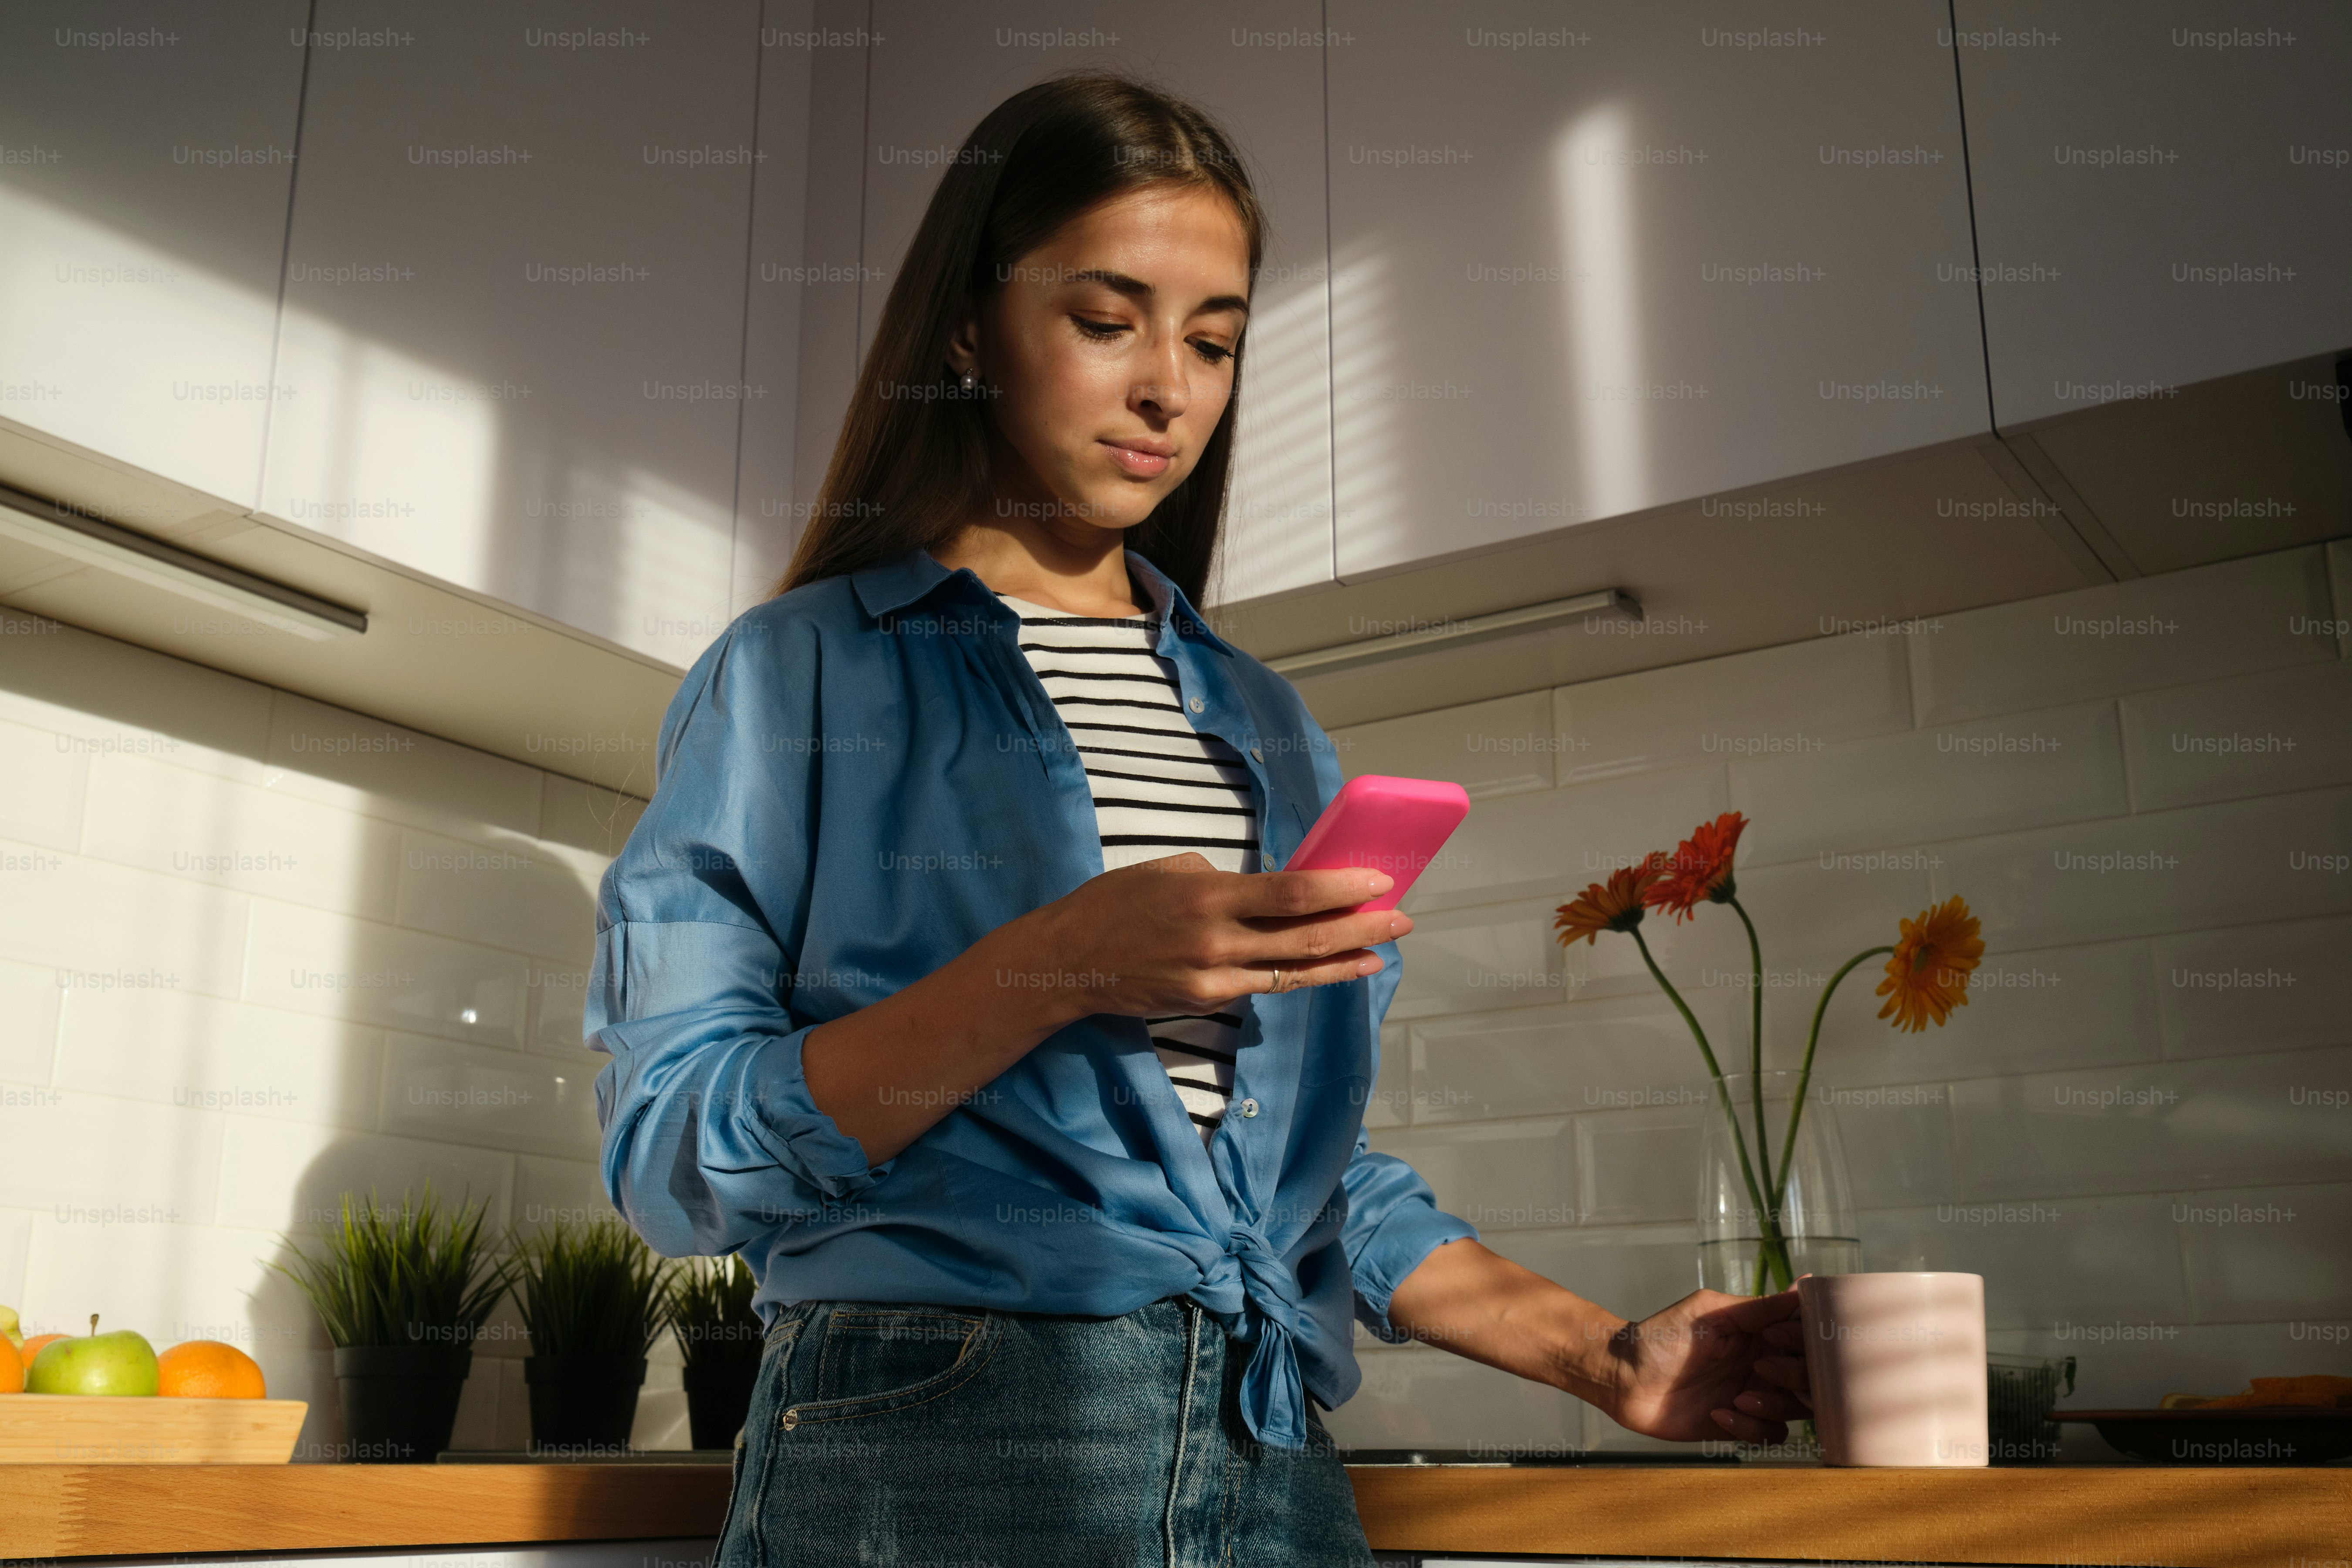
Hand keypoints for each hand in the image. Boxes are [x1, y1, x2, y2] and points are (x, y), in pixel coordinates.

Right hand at [1020, 853, 1412, 1021]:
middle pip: (1306, 939)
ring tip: (1382, 950)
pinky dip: (1305, 978)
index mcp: (1208, 896)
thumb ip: (1226, 881)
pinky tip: (1334, 969)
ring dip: (1344, 961)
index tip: (1378, 882)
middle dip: (1361, 929)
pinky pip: (1265, 986)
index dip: (1341, 890)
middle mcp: (1217, 942)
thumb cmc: (1117, 902)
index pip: (1291, 894)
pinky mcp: (1206, 1000)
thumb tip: (1274, 889)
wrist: (1068, 961)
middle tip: (1402, 918)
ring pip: (1294, 973)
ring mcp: (1213, 978)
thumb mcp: (1171, 870)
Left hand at [1598, 1288, 1812, 1443]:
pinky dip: (1752, 1428)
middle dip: (1794, 1377)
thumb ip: (1758, 1307)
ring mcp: (1754, 1394)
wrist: (1624, 1377)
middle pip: (1811, 1376)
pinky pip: (1771, 1434)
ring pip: (1797, 1409)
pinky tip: (1718, 1415)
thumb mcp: (1709, 1313)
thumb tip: (1804, 1287)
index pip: (1808, 1336)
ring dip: (1774, 1407)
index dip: (1806, 1341)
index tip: (1777, 1340)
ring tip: (1737, 1400)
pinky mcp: (1741, 1424)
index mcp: (1761, 1332)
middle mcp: (1764, 1363)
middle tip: (1759, 1372)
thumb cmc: (1660, 1335)